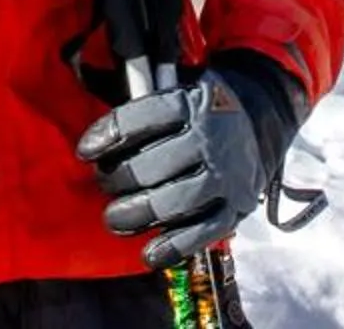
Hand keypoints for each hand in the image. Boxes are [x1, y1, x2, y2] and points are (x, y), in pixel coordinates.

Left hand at [74, 68, 276, 269]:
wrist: (257, 121)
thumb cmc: (198, 111)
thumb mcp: (176, 91)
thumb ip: (141, 105)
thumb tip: (94, 120)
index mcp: (192, 103)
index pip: (143, 117)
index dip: (109, 134)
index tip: (86, 151)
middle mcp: (211, 139)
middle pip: (153, 165)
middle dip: (118, 178)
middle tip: (105, 183)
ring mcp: (226, 176)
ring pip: (174, 202)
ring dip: (136, 214)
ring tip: (115, 218)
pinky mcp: (236, 207)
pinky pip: (203, 232)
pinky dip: (173, 246)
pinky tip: (149, 253)